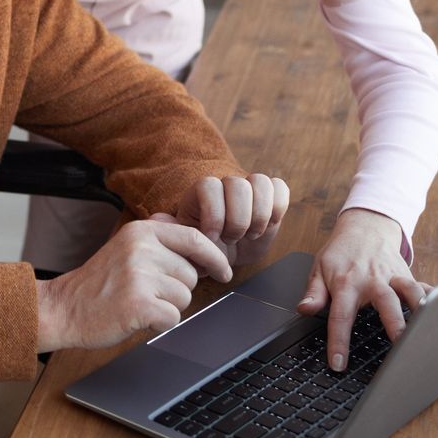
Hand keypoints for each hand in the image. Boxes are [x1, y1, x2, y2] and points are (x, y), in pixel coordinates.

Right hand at [35, 216, 233, 351]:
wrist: (63, 308)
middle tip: (146, 292)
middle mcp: (141, 249)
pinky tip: (136, 317)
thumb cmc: (97, 283)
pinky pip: (172, 318)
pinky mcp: (138, 304)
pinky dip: (159, 324)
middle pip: (190, 275)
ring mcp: (139, 276)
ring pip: (184, 298)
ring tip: (137, 303)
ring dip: (166, 307)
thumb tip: (199, 239)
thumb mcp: (125, 247)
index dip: (214, 257)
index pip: (194, 238)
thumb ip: (158, 239)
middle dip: (176, 290)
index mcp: (140, 231)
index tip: (223, 271)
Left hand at [176, 172, 290, 268]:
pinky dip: (277, 209)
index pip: (209, 186)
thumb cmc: (203, 250)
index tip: (213, 237)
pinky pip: (280, 188)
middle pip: (237, 184)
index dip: (214, 213)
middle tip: (232, 239)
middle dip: (237, 219)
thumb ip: (173, 232)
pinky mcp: (271, 196)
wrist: (226, 256)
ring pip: (260, 182)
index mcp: (201, 193)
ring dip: (258, 215)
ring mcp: (249, 188)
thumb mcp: (185, 246)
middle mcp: (225, 185)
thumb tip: (158, 218)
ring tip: (250, 234)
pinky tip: (267, 226)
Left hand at [297, 208, 430, 371]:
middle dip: (394, 322)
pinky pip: (424, 287)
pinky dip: (434, 298)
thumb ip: (313, 293)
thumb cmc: (341, 253)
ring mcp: (393, 277)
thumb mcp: (319, 269)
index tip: (339, 363)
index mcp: (347, 283)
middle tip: (400, 343)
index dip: (339, 341)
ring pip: (410, 291)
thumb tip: (304, 310)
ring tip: (427, 328)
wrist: (365, 227)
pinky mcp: (408, 275)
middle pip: (386, 302)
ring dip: (419, 308)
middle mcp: (373, 280)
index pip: (341, 316)